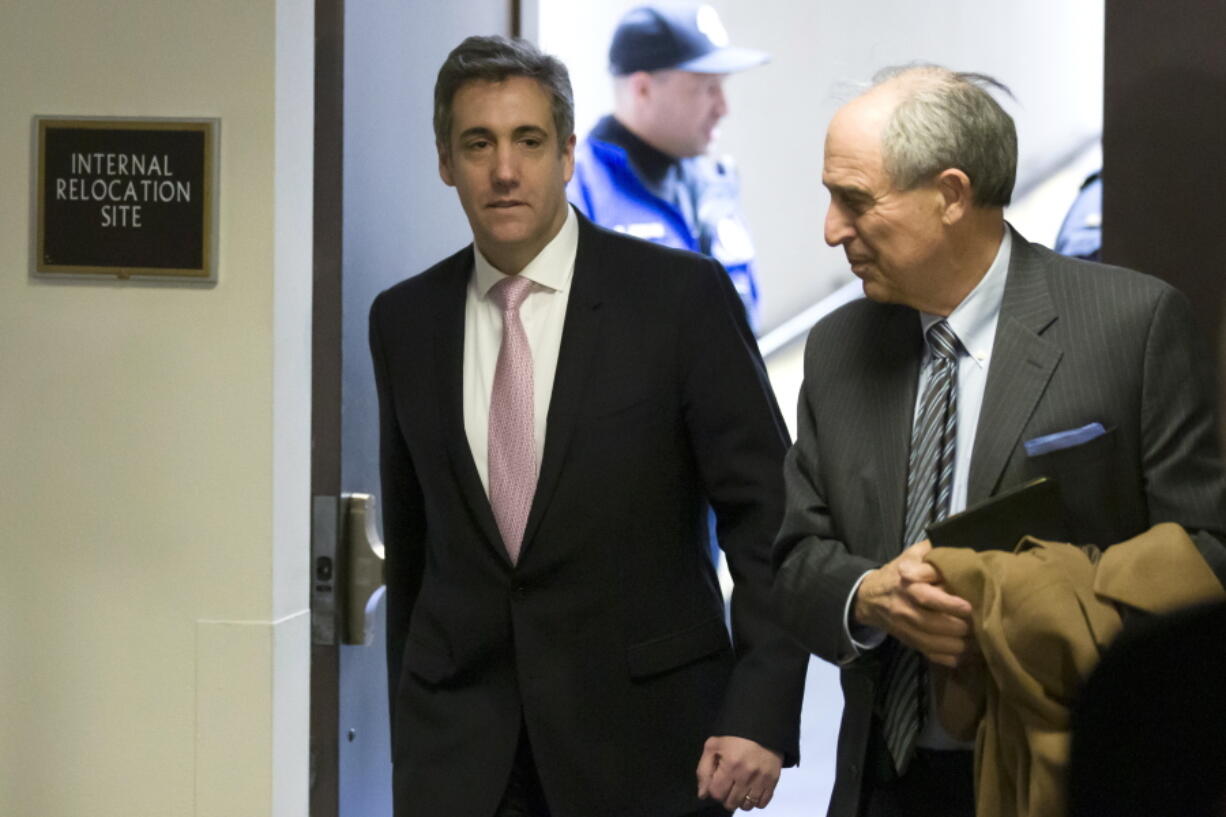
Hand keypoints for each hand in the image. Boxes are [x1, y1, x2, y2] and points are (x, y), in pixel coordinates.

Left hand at [696, 735, 782, 810]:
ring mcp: (761, 780)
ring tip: (739, 789)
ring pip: (746, 806)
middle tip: (728, 786)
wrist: (762, 727)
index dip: (714, 790)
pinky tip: (751, 791)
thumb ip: (704, 770)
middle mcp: (746, 775)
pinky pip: (762, 804)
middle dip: (726, 797)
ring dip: (740, 801)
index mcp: (730, 765)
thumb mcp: (713, 746)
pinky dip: (755, 801)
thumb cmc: (734, 736)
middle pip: (731, 803)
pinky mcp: (773, 781)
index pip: (717, 794)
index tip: (717, 782)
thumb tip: (703, 794)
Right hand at [853, 540, 973, 666]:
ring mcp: (907, 629)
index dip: (949, 604)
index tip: (969, 606)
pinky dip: (951, 658)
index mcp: (907, 586)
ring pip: (935, 644)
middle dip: (961, 628)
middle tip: (982, 624)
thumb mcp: (910, 556)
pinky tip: (966, 654)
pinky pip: (932, 655)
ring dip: (960, 646)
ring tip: (979, 641)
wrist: (871, 597)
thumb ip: (931, 552)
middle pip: (934, 625)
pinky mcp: (910, 643)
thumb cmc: (897, 573)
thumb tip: (956, 548)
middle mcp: (906, 610)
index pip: (927, 598)